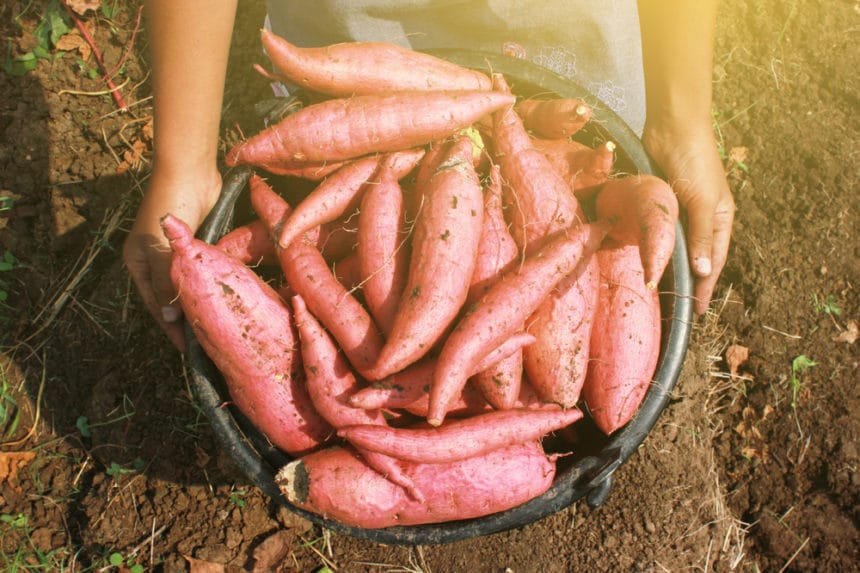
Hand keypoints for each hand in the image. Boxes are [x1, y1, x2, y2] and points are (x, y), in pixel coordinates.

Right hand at [123, 167, 222, 350]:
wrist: (190, 171)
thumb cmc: (171, 207)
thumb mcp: (163, 248)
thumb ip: (166, 282)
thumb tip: (169, 317)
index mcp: (138, 262)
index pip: (155, 304)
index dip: (170, 327)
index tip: (187, 349)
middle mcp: (154, 259)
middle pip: (171, 297)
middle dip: (186, 319)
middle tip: (206, 343)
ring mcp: (175, 251)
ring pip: (188, 284)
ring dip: (199, 302)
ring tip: (216, 326)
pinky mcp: (196, 242)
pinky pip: (202, 270)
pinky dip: (209, 283)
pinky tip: (222, 299)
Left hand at [642, 122, 734, 314]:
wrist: (673, 127)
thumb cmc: (694, 161)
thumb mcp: (700, 201)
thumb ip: (700, 236)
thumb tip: (702, 270)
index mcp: (721, 219)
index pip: (712, 262)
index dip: (705, 287)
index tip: (697, 311)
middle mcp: (704, 218)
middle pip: (696, 257)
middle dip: (689, 282)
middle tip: (677, 306)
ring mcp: (683, 210)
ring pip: (677, 246)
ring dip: (671, 265)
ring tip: (661, 289)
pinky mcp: (664, 201)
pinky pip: (662, 231)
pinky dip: (658, 246)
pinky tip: (648, 258)